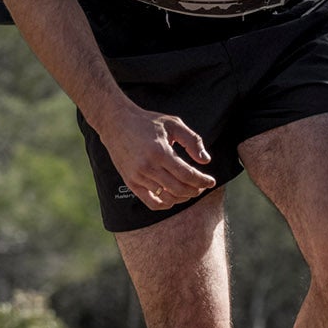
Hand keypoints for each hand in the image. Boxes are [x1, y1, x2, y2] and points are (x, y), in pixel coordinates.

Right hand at [97, 102, 215, 209]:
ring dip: (183, 197)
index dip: (203, 181)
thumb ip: (193, 141)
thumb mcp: (173, 123)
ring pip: (167, 197)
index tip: (211, 181)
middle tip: (202, 186)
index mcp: (160, 152)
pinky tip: (172, 198)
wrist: (115, 123)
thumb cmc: (147, 122)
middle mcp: (148, 167)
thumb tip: (205, 160)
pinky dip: (165, 204)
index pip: (188, 175)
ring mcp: (137, 176)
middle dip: (196, 190)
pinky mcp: (130, 181)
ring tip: (189, 191)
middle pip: (179, 189)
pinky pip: (151, 202)